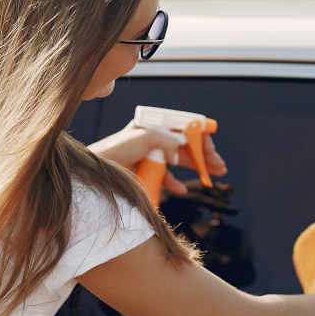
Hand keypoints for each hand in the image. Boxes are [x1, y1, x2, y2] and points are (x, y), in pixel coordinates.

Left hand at [88, 121, 227, 194]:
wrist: (95, 174)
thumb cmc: (114, 151)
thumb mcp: (144, 139)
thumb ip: (167, 139)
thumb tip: (182, 146)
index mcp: (152, 126)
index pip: (182, 127)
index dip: (199, 136)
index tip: (211, 147)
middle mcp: (152, 139)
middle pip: (185, 145)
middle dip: (203, 155)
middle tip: (219, 166)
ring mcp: (149, 156)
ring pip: (179, 161)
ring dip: (196, 168)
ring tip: (212, 176)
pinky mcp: (144, 173)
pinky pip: (165, 177)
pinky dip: (175, 183)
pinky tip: (182, 189)